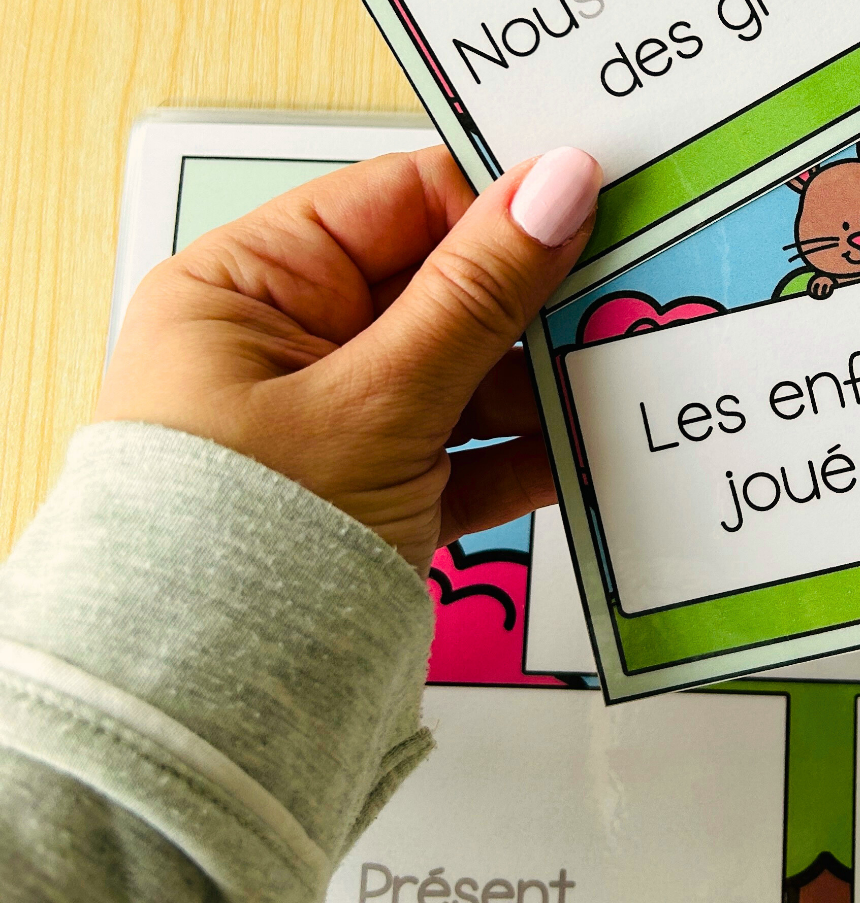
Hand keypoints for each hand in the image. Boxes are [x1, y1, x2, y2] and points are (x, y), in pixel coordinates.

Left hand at [96, 145, 601, 572]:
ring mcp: (332, 423)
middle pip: (439, 288)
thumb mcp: (373, 400)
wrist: (201, 715)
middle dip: (529, 303)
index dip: (495, 201)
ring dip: (537, 387)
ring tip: (609, 381)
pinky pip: (463, 452)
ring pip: (462, 374)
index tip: (586, 206)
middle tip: (614, 296)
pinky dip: (520, 454)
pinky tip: (579, 450)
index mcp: (246, 286)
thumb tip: (552, 187)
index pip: (396, 201)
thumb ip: (475, 293)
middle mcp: (283, 346)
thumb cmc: (226, 549)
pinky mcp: (372, 494)